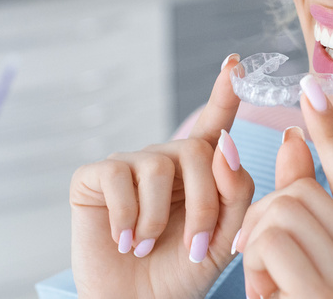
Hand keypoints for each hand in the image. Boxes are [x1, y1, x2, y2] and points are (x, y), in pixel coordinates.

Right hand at [70, 54, 253, 297]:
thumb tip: (226, 143)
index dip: (224, 93)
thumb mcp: (226, 236)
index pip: (215, 125)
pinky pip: (118, 178)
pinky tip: (125, 240)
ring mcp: (129, 164)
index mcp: (201, 171)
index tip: (235, 63)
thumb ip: (237, 191)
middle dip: (205, 205)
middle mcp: (166, 159)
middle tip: (198, 248)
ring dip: (161, 219)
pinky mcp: (95, 176)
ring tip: (151, 248)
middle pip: (198, 152)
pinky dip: (127, 217)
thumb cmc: (184, 271)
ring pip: (159, 166)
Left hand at [235, 75, 332, 297]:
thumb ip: (298, 203)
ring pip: (282, 210)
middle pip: (303, 192)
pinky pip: (271, 240)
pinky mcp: (332, 295)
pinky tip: (269, 296)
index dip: (329, 131)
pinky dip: (254, 265)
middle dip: (264, 219)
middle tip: (264, 264)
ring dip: (256, 245)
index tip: (310, 87)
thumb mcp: (296, 259)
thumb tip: (290, 141)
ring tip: (269, 286)